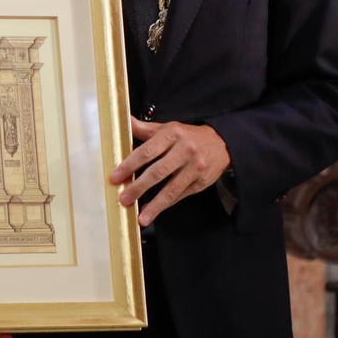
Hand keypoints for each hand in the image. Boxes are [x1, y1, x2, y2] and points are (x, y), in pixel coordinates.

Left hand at [109, 117, 230, 226]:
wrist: (222, 143)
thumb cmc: (188, 136)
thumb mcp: (168, 128)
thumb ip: (145, 129)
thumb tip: (124, 121)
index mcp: (172, 134)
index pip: (147, 151)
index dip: (129, 165)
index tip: (116, 177)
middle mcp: (184, 150)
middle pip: (158, 172)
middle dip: (138, 187)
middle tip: (123, 198)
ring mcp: (194, 167)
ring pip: (171, 188)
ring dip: (154, 204)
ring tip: (140, 216)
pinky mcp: (201, 181)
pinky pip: (181, 195)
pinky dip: (166, 204)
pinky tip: (154, 211)